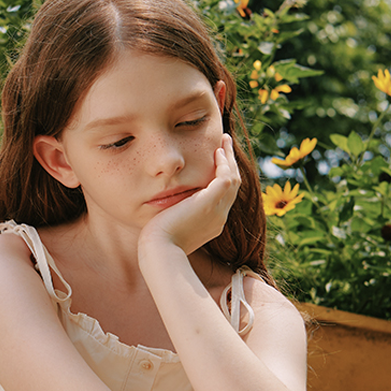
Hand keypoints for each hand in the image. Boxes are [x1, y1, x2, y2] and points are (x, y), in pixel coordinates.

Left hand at [141, 133, 240, 254]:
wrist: (160, 250)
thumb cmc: (157, 243)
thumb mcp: (169, 227)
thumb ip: (175, 216)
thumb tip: (167, 209)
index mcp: (211, 224)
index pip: (223, 197)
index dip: (221, 178)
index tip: (216, 163)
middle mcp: (219, 218)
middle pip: (232, 186)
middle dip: (230, 164)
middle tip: (224, 145)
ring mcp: (218, 211)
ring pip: (233, 179)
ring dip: (229, 158)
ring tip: (223, 140)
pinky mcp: (211, 202)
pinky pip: (226, 177)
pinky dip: (224, 163)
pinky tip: (216, 151)